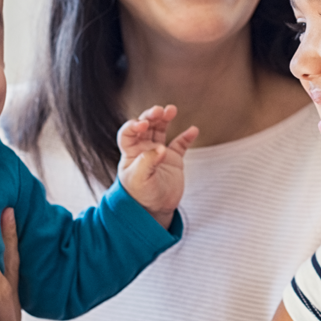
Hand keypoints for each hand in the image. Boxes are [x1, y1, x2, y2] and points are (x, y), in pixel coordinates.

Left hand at [116, 104, 198, 227]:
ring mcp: (159, 152)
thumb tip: (161, 148)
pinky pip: (180, 144)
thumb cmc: (141, 196)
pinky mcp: (174, 159)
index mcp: (130, 153)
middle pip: (146, 126)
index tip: (143, 124)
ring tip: (171, 110)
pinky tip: (193, 130)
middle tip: (160, 111)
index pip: (128, 132)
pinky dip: (187, 136)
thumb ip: (148, 162)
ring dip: (165, 119)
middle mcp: (143, 149)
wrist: (155, 210)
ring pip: (161, 130)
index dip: (133, 125)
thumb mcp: (139, 180)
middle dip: (151, 116)